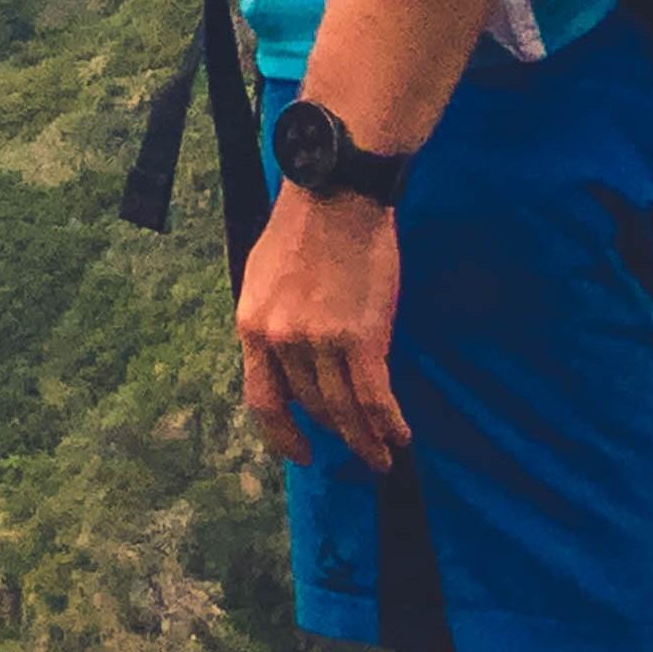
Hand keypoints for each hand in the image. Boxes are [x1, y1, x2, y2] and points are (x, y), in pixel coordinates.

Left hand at [236, 184, 409, 471]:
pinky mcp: (361, 337)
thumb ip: (270, 326)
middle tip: (357, 448)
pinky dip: (388, 423)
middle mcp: (281, 341)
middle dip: (336, 433)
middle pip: (311, 406)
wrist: (336, 195)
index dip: (282, 436)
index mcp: (252, 326)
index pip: (262, 400)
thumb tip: (285, 367)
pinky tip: (400, 437)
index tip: (301, 453)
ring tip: (381, 456)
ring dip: (365, 440)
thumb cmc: (302, 230)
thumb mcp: (262, 281)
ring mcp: (320, 341)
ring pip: (344, 409)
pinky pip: (374, 397)